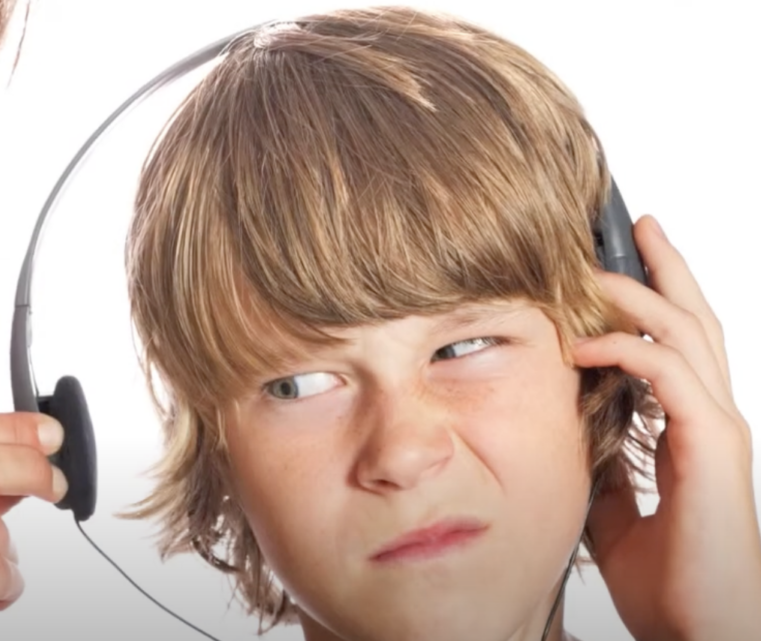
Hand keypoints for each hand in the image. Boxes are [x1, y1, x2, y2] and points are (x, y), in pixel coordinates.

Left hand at [574, 215, 760, 640]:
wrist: (699, 631)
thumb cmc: (669, 579)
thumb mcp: (615, 506)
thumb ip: (604, 462)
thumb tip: (571, 431)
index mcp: (691, 427)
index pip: (674, 343)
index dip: (649, 299)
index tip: (613, 266)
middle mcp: (711, 416)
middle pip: (692, 317)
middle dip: (661, 266)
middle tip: (631, 223)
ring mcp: (717, 427)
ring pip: (685, 331)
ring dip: (638, 291)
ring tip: (593, 265)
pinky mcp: (712, 446)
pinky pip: (668, 375)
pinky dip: (625, 349)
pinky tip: (582, 345)